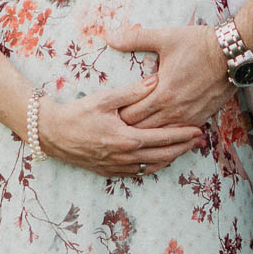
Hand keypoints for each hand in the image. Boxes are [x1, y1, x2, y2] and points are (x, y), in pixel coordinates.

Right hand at [36, 78, 204, 177]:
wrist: (52, 134)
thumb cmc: (78, 113)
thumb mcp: (105, 98)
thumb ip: (133, 92)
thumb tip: (156, 80)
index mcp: (127, 139)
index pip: (163, 138)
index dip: (183, 134)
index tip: (199, 130)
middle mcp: (125, 157)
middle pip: (163, 155)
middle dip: (183, 148)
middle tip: (200, 141)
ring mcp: (117, 167)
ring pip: (153, 166)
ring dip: (171, 158)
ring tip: (185, 150)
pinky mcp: (110, 172)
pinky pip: (139, 172)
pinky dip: (154, 166)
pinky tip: (160, 160)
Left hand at [110, 24, 236, 128]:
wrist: (232, 53)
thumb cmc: (198, 44)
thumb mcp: (165, 38)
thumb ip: (135, 39)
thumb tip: (111, 38)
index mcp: (162, 93)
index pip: (131, 115)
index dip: (118, 115)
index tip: (111, 112)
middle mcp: (175, 111)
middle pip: (143, 131)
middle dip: (129, 128)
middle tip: (118, 124)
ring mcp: (189, 118)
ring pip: (161, 137)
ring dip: (148, 134)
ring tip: (136, 131)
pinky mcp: (201, 119)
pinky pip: (179, 135)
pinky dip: (167, 135)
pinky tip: (160, 133)